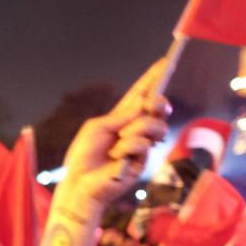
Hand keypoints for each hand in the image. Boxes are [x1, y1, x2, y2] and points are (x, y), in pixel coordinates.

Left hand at [53, 60, 170, 216]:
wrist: (80, 183)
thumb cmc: (83, 156)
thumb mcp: (96, 128)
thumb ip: (119, 116)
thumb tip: (142, 105)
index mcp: (121, 118)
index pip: (140, 95)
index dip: (152, 79)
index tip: (165, 62)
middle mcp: (134, 130)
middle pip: (158, 108)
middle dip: (157, 102)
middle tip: (150, 104)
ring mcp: (141, 146)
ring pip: (155, 125)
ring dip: (137, 129)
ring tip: (119, 140)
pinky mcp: (142, 161)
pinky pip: (143, 144)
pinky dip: (128, 146)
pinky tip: (117, 156)